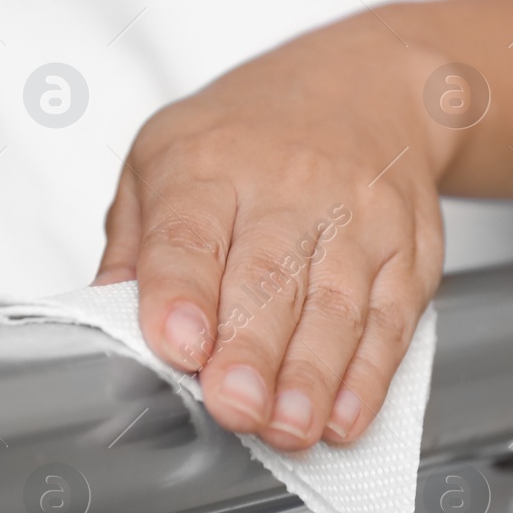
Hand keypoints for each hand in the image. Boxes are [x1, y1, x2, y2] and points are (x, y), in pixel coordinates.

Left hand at [97, 16, 452, 450]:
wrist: (367, 85)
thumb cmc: (253, 133)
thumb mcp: (163, 153)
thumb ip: (134, 239)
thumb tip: (106, 306)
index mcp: (208, 164)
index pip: (190, 234)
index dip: (183, 292)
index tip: (177, 343)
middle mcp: (288, 187)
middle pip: (268, 278)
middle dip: (250, 351)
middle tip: (234, 406)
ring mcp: (356, 220)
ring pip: (334, 307)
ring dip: (310, 376)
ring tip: (287, 427)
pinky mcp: (407, 253)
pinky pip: (390, 320)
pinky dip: (370, 375)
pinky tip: (346, 413)